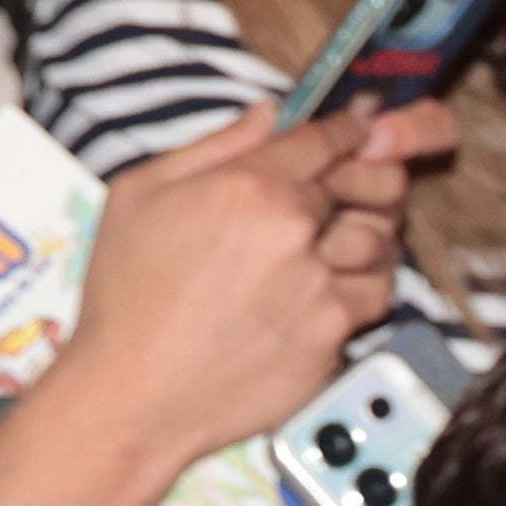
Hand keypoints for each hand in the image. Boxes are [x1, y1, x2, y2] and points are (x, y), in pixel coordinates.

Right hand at [59, 102, 414, 466]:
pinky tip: (333, 288)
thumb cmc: (124, 293)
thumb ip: (214, 146)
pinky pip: (376, 295)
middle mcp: (293, 229)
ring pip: (380, 240)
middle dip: (368, 179)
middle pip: (365, 185)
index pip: (326, 139)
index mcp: (248, 185)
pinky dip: (363, 286)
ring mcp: (319, 284)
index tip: (360, 129)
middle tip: (356, 188)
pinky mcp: (332, 334)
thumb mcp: (139, 194)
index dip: (350, 130)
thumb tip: (270, 113)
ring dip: (368, 234)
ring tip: (341, 241)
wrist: (132, 392)